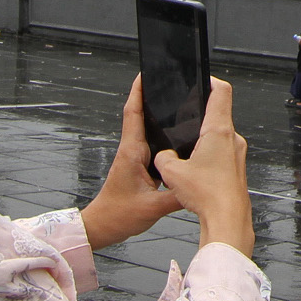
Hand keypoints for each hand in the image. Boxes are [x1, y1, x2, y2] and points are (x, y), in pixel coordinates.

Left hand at [80, 79, 180, 248]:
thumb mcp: (153, 207)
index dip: (138, 91)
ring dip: (157, 117)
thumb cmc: (118, 215)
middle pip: (140, 116)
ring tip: (177, 106)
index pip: (133, 114)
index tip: (145, 73)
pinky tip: (175, 140)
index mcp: (132, 152)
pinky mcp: (137, 168)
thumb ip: (177, 194)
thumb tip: (198, 181)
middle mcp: (132, 151)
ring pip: (146, 131)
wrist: (101, 228)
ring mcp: (134, 159)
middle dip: (151, 97)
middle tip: (168, 83)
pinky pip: (151, 147)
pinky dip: (162, 138)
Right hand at [153, 78, 254, 255]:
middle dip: (200, 115)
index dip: (211, 81)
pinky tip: (195, 171)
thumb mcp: (172, 173)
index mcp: (219, 131)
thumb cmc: (207, 195)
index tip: (201, 79)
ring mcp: (238, 155)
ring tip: (186, 151)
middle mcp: (233, 139)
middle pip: (219, 114)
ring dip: (204, 139)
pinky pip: (222, 155)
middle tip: (184, 119)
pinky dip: (208, 156)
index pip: (221, 92)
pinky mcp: (237, 170)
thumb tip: (164, 156)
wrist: (227, 220)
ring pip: (220, 137)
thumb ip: (163, 158)